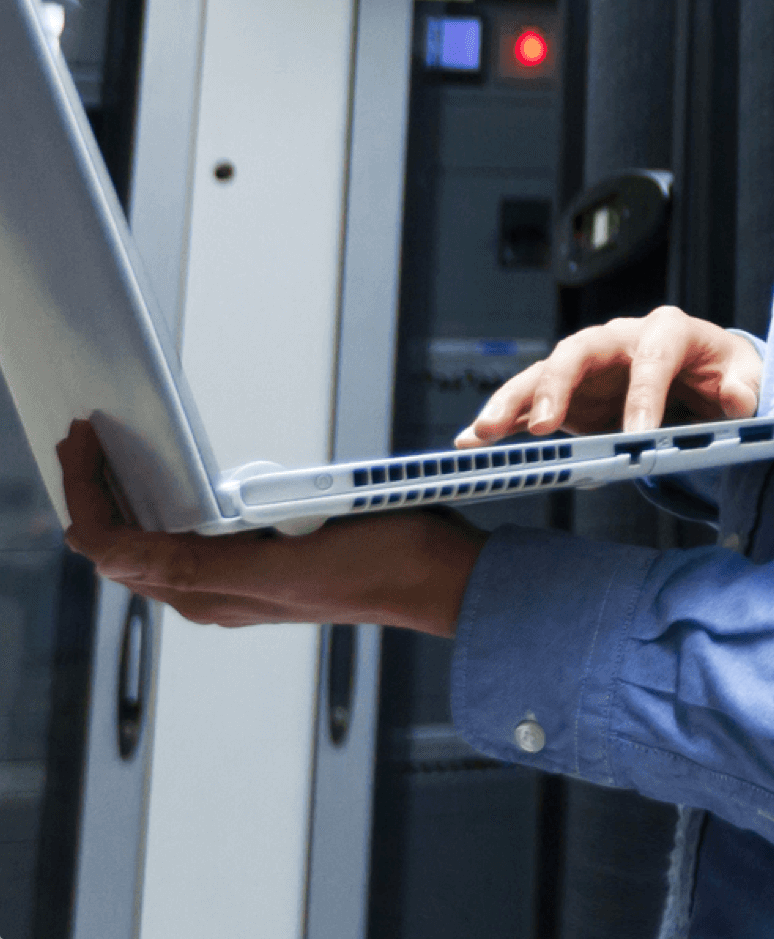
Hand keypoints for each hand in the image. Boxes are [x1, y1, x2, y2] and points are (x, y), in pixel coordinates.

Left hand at [58, 421, 485, 635]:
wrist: (434, 577)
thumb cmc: (378, 562)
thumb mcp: (288, 557)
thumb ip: (210, 564)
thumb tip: (136, 557)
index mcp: (210, 593)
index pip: (113, 550)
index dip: (83, 497)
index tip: (80, 442)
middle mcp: (213, 596)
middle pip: (120, 550)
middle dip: (91, 494)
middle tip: (82, 436)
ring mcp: (235, 585)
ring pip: (146, 549)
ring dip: (120, 502)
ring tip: (111, 453)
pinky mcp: (258, 570)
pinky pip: (182, 545)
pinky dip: (157, 511)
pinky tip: (169, 481)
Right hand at [455, 306, 761, 445]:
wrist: (701, 372)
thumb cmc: (721, 370)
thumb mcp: (743, 373)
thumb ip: (744, 386)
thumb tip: (736, 398)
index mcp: (665, 331)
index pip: (652, 356)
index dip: (645, 394)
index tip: (639, 440)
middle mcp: (618, 339)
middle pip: (578, 351)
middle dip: (556, 386)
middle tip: (542, 426)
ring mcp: (588, 365)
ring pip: (543, 373)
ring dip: (513, 402)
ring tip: (483, 433)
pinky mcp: (568, 392)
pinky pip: (529, 402)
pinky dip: (503, 420)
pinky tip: (471, 442)